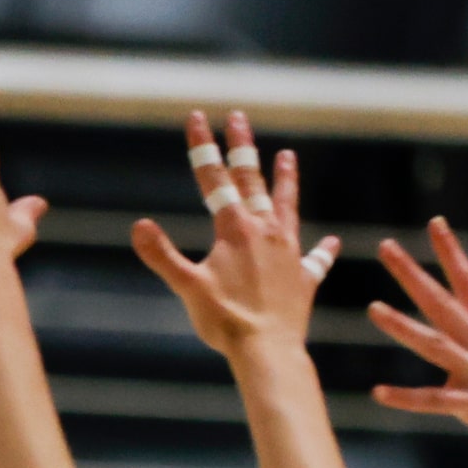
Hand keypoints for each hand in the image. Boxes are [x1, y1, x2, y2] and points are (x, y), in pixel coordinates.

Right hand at [131, 111, 341, 362]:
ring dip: (286, 180)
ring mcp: (288, 253)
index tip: (197, 116)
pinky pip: (315, 260)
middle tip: (238, 118)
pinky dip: (321, 251)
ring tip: (288, 156)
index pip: (214, 180)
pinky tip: (329, 242)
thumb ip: (162, 255)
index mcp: (235, 230)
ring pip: (287, 206)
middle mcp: (265, 232)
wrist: (268, 351)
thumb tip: (137, 225)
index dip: (202, 147)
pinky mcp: (303, 279)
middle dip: (241, 148)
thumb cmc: (226, 321)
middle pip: (251, 180)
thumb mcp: (188, 287)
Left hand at [367, 218, 467, 467]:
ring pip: (435, 344)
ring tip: (373, 308)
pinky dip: (406, 398)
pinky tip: (378, 393)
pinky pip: (435, 402)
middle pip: (443, 303)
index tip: (434, 222)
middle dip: (413, 275)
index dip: (451, 252)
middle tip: (385, 246)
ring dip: (402, 327)